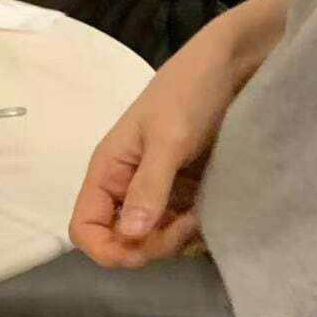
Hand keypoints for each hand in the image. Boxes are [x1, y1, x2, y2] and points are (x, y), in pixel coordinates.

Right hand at [68, 22, 241, 268]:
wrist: (232, 66)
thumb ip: (150, 186)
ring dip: (176, 238)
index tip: (141, 250)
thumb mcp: (169, 138)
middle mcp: (128, 185)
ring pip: (155, 238)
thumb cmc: (190, 93)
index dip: (106, 248)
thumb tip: (131, 236)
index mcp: (108, 171)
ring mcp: (158, 189)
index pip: (84, 228)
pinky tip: (211, 213)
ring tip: (201, 214)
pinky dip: (193, 228)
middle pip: (123, 241)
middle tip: (187, 223)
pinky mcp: (187, 189)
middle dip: (152, 244)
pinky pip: (181, 225)